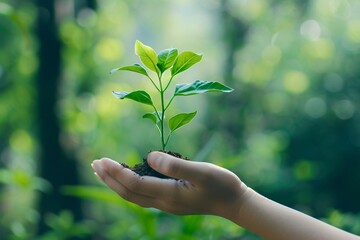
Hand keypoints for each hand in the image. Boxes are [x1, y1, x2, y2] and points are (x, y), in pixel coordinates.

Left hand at [91, 151, 248, 218]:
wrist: (233, 202)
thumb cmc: (221, 185)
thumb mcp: (202, 172)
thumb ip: (176, 166)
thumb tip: (149, 156)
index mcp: (169, 194)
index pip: (135, 185)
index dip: (117, 173)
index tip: (102, 160)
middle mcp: (163, 202)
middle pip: (128, 194)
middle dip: (109, 179)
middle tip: (94, 164)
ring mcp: (166, 203)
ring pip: (133, 196)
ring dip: (116, 183)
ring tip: (102, 171)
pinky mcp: (170, 200)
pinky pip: (142, 195)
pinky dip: (128, 185)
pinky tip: (127, 177)